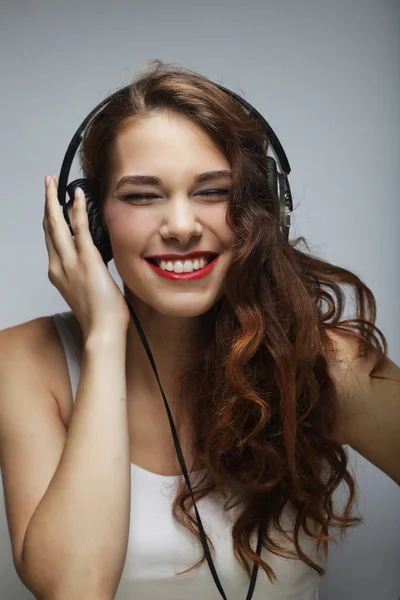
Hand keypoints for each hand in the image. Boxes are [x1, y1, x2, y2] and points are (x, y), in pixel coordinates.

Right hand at [43, 174, 130, 340]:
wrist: (102, 330)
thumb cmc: (100, 316)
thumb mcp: (88, 291)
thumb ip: (87, 274)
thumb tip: (96, 261)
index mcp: (58, 274)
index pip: (51, 241)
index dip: (50, 220)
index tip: (52, 206)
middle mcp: (59, 265)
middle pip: (49, 228)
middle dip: (47, 204)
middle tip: (47, 184)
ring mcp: (70, 262)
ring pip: (57, 224)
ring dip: (54, 200)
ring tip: (53, 182)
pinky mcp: (87, 260)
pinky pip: (80, 228)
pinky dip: (78, 210)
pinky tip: (76, 195)